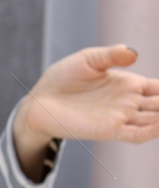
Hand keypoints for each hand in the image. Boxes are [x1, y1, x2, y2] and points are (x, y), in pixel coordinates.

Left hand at [14, 44, 158, 178]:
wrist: (40, 101)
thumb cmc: (62, 78)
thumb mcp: (88, 60)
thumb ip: (111, 55)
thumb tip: (134, 53)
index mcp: (128, 84)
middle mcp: (129, 102)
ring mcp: (120, 117)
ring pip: (154, 120)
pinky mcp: (108, 130)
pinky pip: (137, 134)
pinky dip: (153, 131)